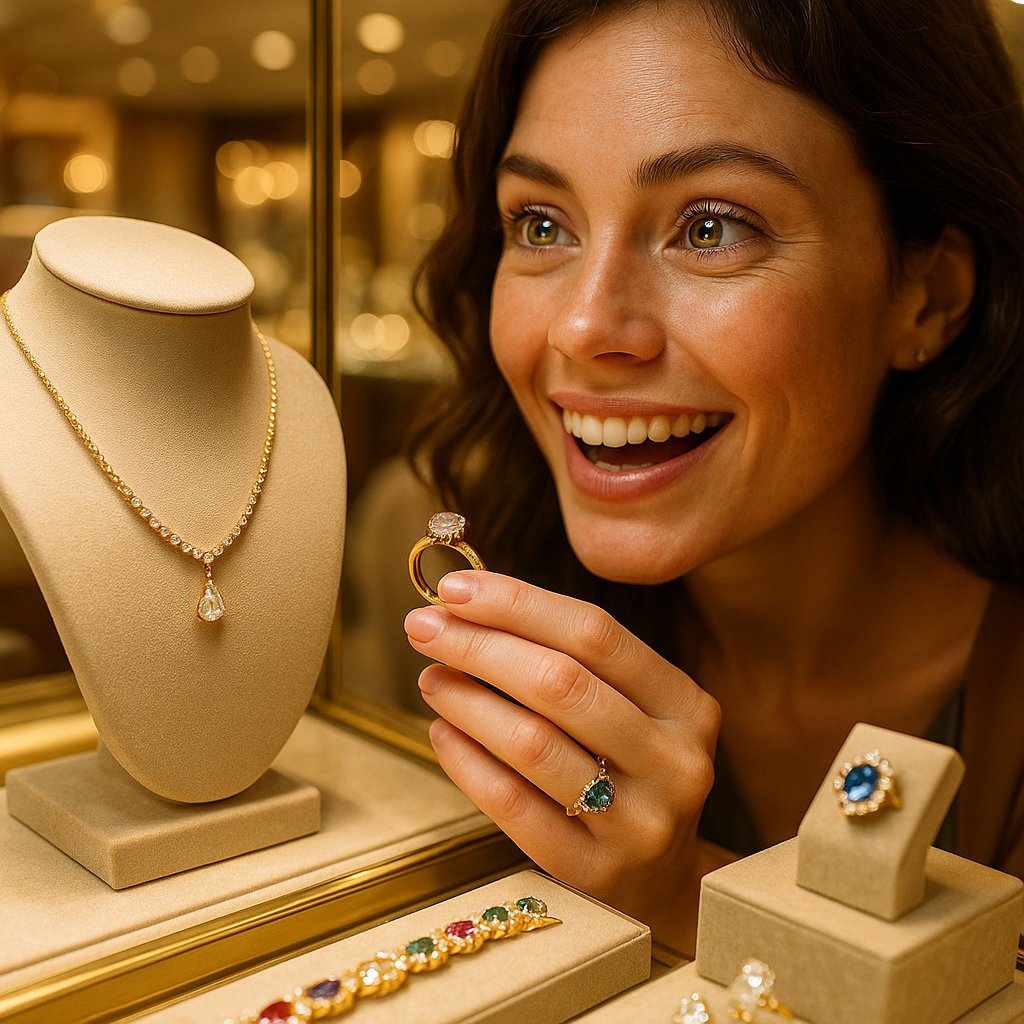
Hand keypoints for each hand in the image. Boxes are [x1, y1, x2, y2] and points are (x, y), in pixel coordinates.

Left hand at [404, 570, 721, 950]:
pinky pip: (512, 805)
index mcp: (687, 705)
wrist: (662, 879)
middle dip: (480, 645)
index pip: (596, 633)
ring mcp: (640, 823)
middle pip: (561, 682)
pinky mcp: (595, 872)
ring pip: (533, 743)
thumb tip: (468, 603)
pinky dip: (466, 761)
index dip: (518, 603)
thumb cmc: (628, 771)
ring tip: (431, 677)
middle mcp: (674, 761)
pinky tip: (442, 732)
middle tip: (424, 627)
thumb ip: (573, 660)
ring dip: (467, 700)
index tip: (454, 588)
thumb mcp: (631, 709)